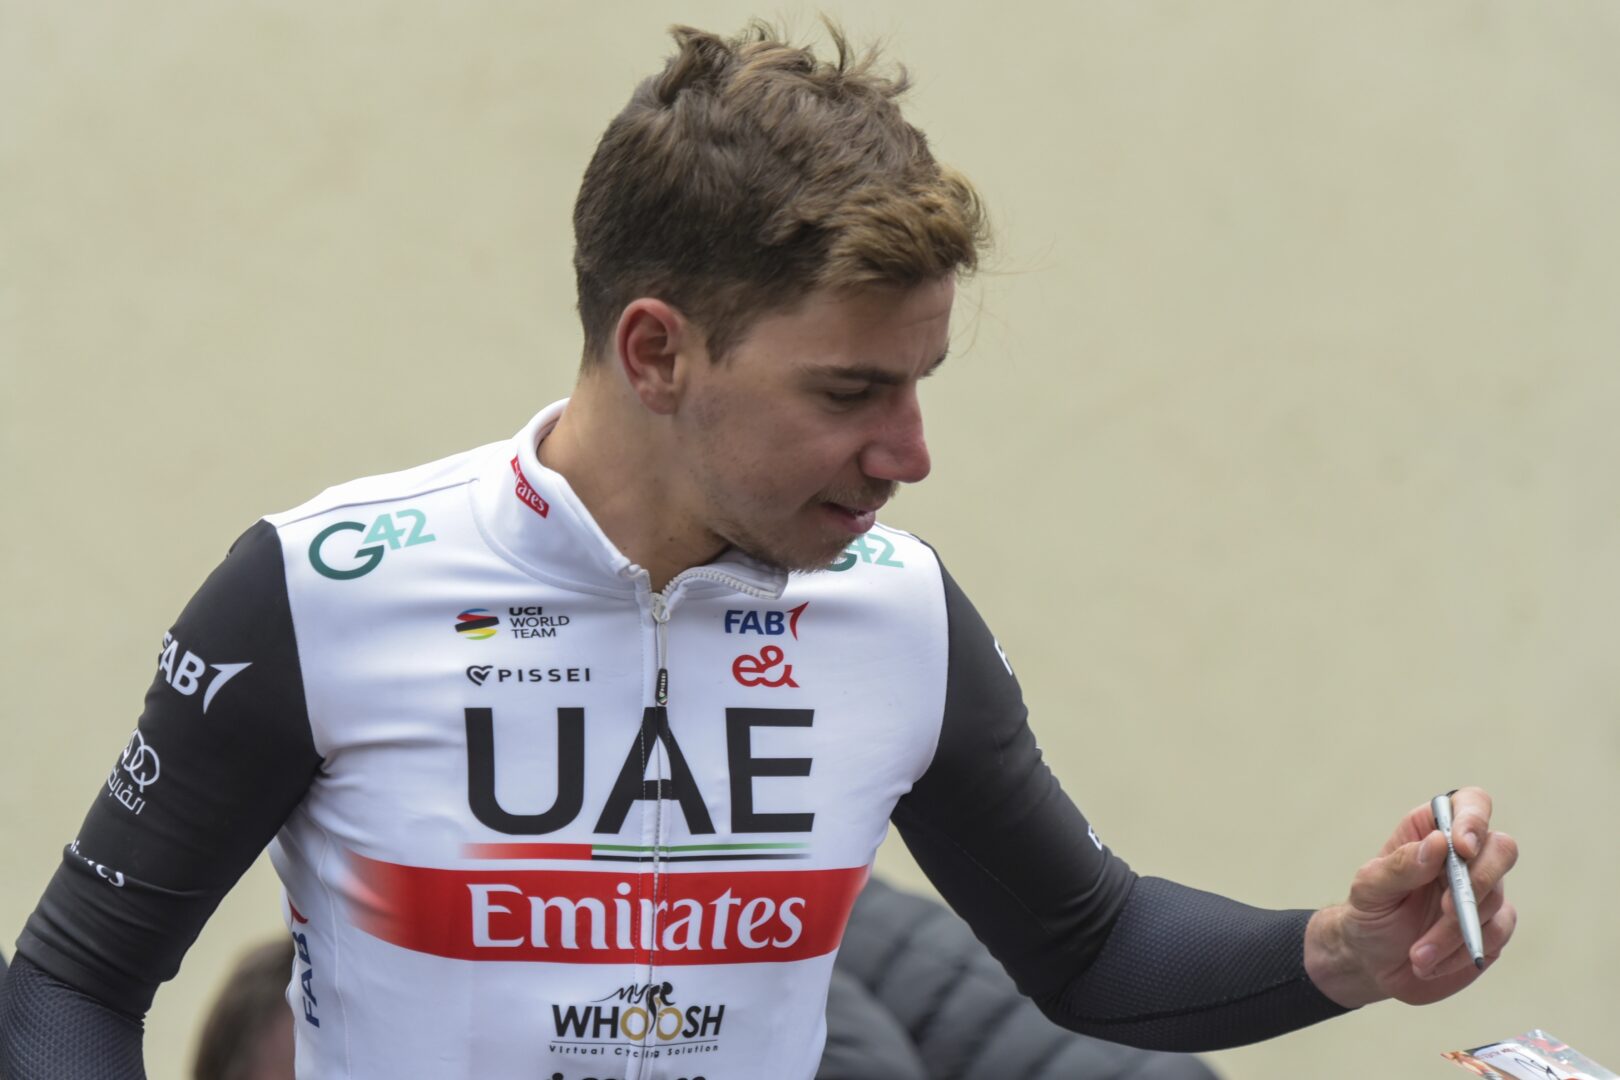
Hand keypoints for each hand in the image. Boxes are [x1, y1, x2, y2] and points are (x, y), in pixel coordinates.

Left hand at [1304, 786, 1517, 1008]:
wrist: (1371, 963)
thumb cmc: (1369, 914)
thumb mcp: (1370, 888)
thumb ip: (1401, 865)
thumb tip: (1439, 843)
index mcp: (1432, 831)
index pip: (1470, 803)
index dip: (1474, 820)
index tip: (1462, 848)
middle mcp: (1465, 857)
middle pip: (1502, 848)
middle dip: (1479, 881)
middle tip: (1445, 910)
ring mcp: (1484, 892)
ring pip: (1495, 899)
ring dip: (1455, 930)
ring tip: (1417, 953)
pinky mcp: (1493, 928)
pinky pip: (1497, 933)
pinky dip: (1463, 949)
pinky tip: (1431, 962)